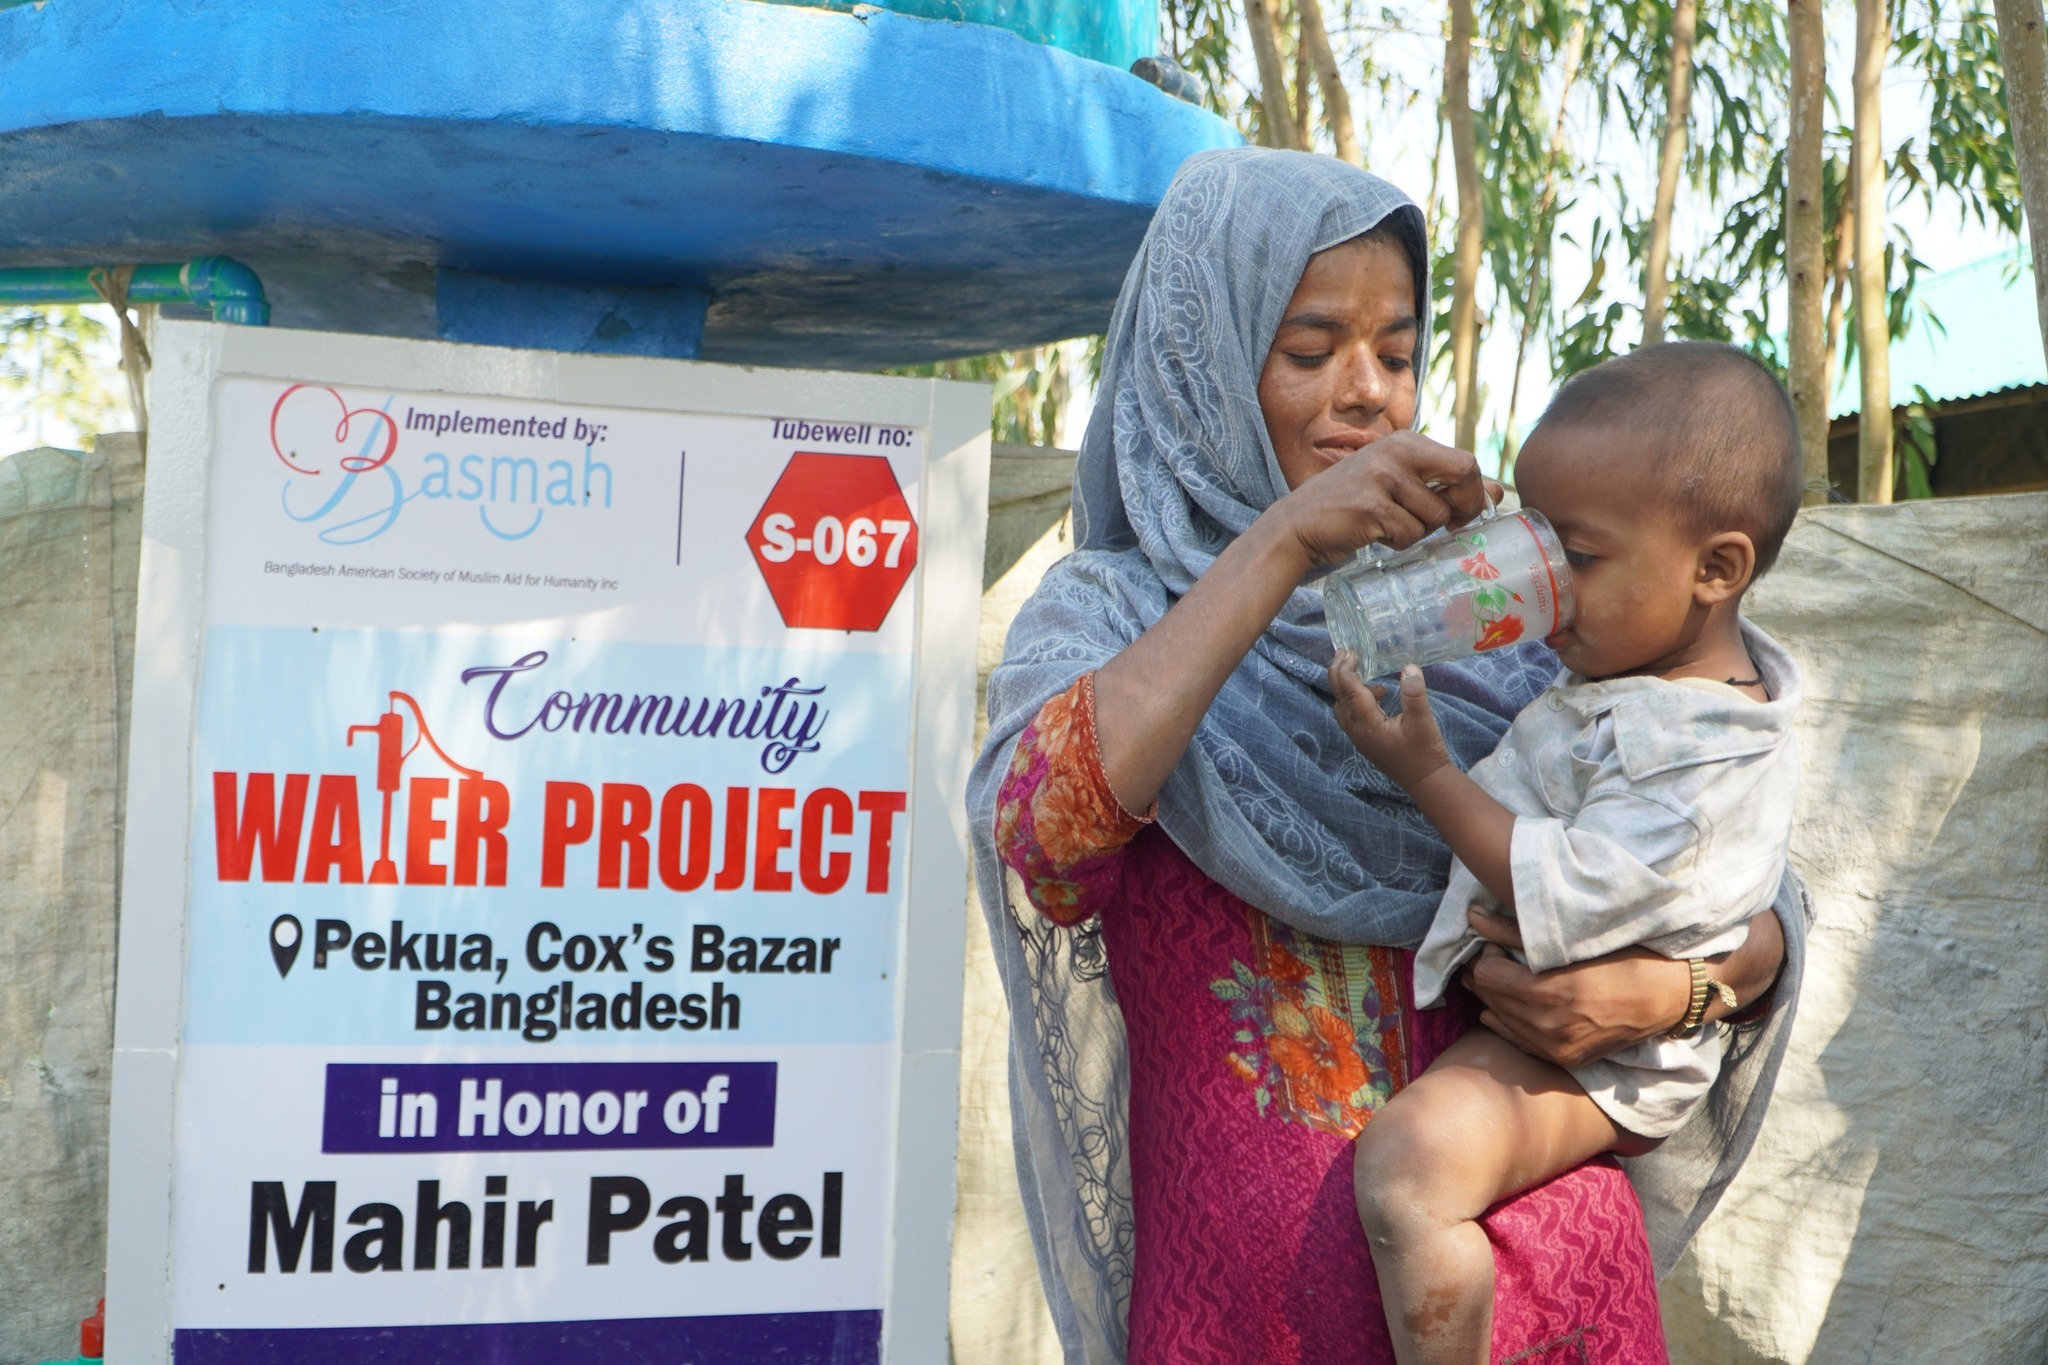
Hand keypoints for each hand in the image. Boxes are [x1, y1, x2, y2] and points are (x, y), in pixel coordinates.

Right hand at [1264, 430, 1490, 567]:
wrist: (1299, 525)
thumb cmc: (1353, 505)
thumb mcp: (1401, 486)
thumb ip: (1447, 486)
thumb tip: (1499, 493)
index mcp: (1406, 441)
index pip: (1466, 461)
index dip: (1473, 493)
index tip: (1461, 514)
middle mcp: (1396, 451)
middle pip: (1464, 474)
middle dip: (1464, 508)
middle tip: (1449, 527)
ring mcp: (1382, 477)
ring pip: (1435, 516)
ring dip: (1418, 532)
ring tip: (1389, 526)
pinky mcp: (1371, 506)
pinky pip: (1409, 535)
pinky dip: (1397, 543)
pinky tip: (1374, 534)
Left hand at [1329, 660, 1452, 790]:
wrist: (1425, 780)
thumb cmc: (1424, 752)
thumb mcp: (1423, 721)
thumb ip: (1414, 694)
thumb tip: (1409, 667)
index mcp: (1368, 724)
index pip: (1349, 692)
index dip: (1347, 670)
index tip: (1350, 652)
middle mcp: (1357, 731)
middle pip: (1339, 697)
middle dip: (1338, 673)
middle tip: (1344, 653)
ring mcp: (1359, 737)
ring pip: (1342, 706)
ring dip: (1346, 685)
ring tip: (1360, 668)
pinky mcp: (1365, 739)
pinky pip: (1350, 714)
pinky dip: (1356, 698)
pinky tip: (1379, 692)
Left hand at [1459, 906, 1691, 1069]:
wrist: (1670, 997)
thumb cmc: (1627, 957)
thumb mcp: (1573, 940)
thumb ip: (1516, 931)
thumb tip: (1472, 915)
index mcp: (1550, 993)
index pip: (1488, 975)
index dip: (1487, 954)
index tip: (1499, 943)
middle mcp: (1548, 1027)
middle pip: (1490, 997)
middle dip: (1487, 974)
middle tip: (1499, 955)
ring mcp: (1556, 1048)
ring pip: (1499, 1020)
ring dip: (1497, 997)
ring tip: (1509, 976)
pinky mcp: (1565, 1059)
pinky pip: (1518, 1040)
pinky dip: (1509, 1020)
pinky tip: (1517, 1003)